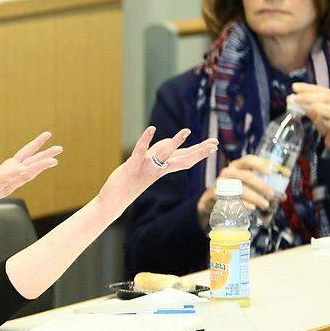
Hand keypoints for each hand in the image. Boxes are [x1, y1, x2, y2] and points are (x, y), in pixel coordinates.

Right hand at [0, 132, 62, 221]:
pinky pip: (23, 163)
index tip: (30, 166)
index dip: (18, 171)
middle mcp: (5, 183)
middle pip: (27, 171)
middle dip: (42, 161)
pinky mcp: (7, 174)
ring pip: (29, 167)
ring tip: (57, 148)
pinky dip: (33, 156)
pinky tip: (42, 151)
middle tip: (58, 150)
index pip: (8, 177)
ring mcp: (8, 179)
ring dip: (43, 157)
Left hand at [102, 127, 217, 209]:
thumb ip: (158, 155)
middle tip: (215, 143)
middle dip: (199, 151)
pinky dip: (145, 139)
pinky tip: (151, 129)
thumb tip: (169, 143)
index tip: (214, 146)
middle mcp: (157, 170)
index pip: (185, 161)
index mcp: (162, 170)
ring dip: (175, 142)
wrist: (114, 201)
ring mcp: (145, 168)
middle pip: (182, 159)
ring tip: (186, 131)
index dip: (200, 153)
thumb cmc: (130, 183)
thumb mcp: (147, 167)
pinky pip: (140, 151)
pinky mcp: (132, 166)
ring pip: (163, 154)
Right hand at [195, 153, 274, 230]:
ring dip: (255, 197)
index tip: (270, 173)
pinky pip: (230, 199)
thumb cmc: (234, 189)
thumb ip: (263, 188)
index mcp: (237, 166)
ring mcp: (221, 183)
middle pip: (246, 176)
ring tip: (265, 204)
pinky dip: (243, 204)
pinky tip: (251, 208)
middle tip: (271, 195)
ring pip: (240, 189)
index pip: (248, 160)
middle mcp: (228, 172)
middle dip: (261, 186)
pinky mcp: (215, 195)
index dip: (260, 165)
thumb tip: (282, 196)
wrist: (212, 199)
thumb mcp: (247, 184)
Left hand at [291, 83, 329, 155]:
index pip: (322, 90)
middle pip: (326, 98)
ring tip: (304, 108)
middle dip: (309, 97)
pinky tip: (322, 121)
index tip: (295, 87)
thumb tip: (292, 99)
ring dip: (317, 107)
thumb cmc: (326, 124)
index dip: (308, 88)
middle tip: (295, 98)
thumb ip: (306, 105)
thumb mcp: (314, 113)